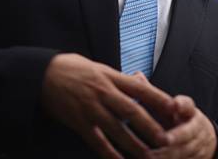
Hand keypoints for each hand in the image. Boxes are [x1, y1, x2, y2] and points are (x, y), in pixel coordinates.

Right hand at [41, 53, 174, 157]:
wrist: (44, 74)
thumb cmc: (74, 69)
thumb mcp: (99, 68)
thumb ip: (119, 79)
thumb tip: (140, 82)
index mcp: (111, 77)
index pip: (140, 88)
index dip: (158, 99)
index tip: (174, 108)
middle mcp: (103, 92)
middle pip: (131, 110)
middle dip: (150, 126)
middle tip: (166, 139)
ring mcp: (91, 108)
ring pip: (116, 128)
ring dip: (133, 143)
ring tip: (147, 155)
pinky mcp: (78, 121)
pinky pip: (96, 140)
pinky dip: (108, 152)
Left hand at [150, 95, 216, 158]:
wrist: (204, 140)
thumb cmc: (178, 119)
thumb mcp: (169, 106)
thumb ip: (154, 94)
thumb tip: (136, 75)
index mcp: (188, 111)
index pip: (188, 105)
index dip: (182, 105)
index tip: (175, 104)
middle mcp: (196, 127)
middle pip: (189, 131)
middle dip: (177, 135)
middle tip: (164, 138)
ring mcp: (198, 144)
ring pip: (187, 149)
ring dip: (171, 154)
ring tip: (152, 156)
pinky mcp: (196, 157)